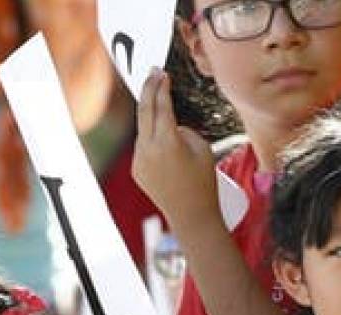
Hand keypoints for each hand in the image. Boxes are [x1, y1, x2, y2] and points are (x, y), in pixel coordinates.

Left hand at [132, 69, 221, 234]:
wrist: (191, 215)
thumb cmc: (203, 181)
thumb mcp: (201, 148)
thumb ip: (183, 130)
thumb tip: (171, 125)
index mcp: (166, 142)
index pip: (161, 106)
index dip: (161, 87)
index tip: (161, 73)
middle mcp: (148, 149)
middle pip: (144, 111)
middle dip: (148, 90)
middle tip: (152, 73)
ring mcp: (139, 160)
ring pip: (142, 129)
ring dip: (149, 113)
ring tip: (156, 97)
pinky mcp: (136, 170)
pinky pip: (142, 146)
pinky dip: (150, 136)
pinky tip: (160, 132)